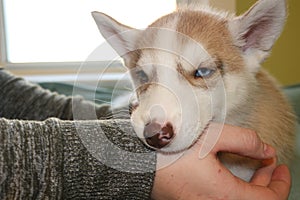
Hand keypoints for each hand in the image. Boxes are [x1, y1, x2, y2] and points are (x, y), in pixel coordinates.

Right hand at [151, 123, 290, 199]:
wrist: (139, 162)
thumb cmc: (171, 150)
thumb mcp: (211, 137)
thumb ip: (244, 141)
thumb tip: (266, 150)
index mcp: (224, 195)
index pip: (268, 199)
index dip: (280, 183)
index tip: (281, 165)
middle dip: (268, 184)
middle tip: (270, 165)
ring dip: (252, 187)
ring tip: (255, 167)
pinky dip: (236, 189)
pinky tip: (232, 174)